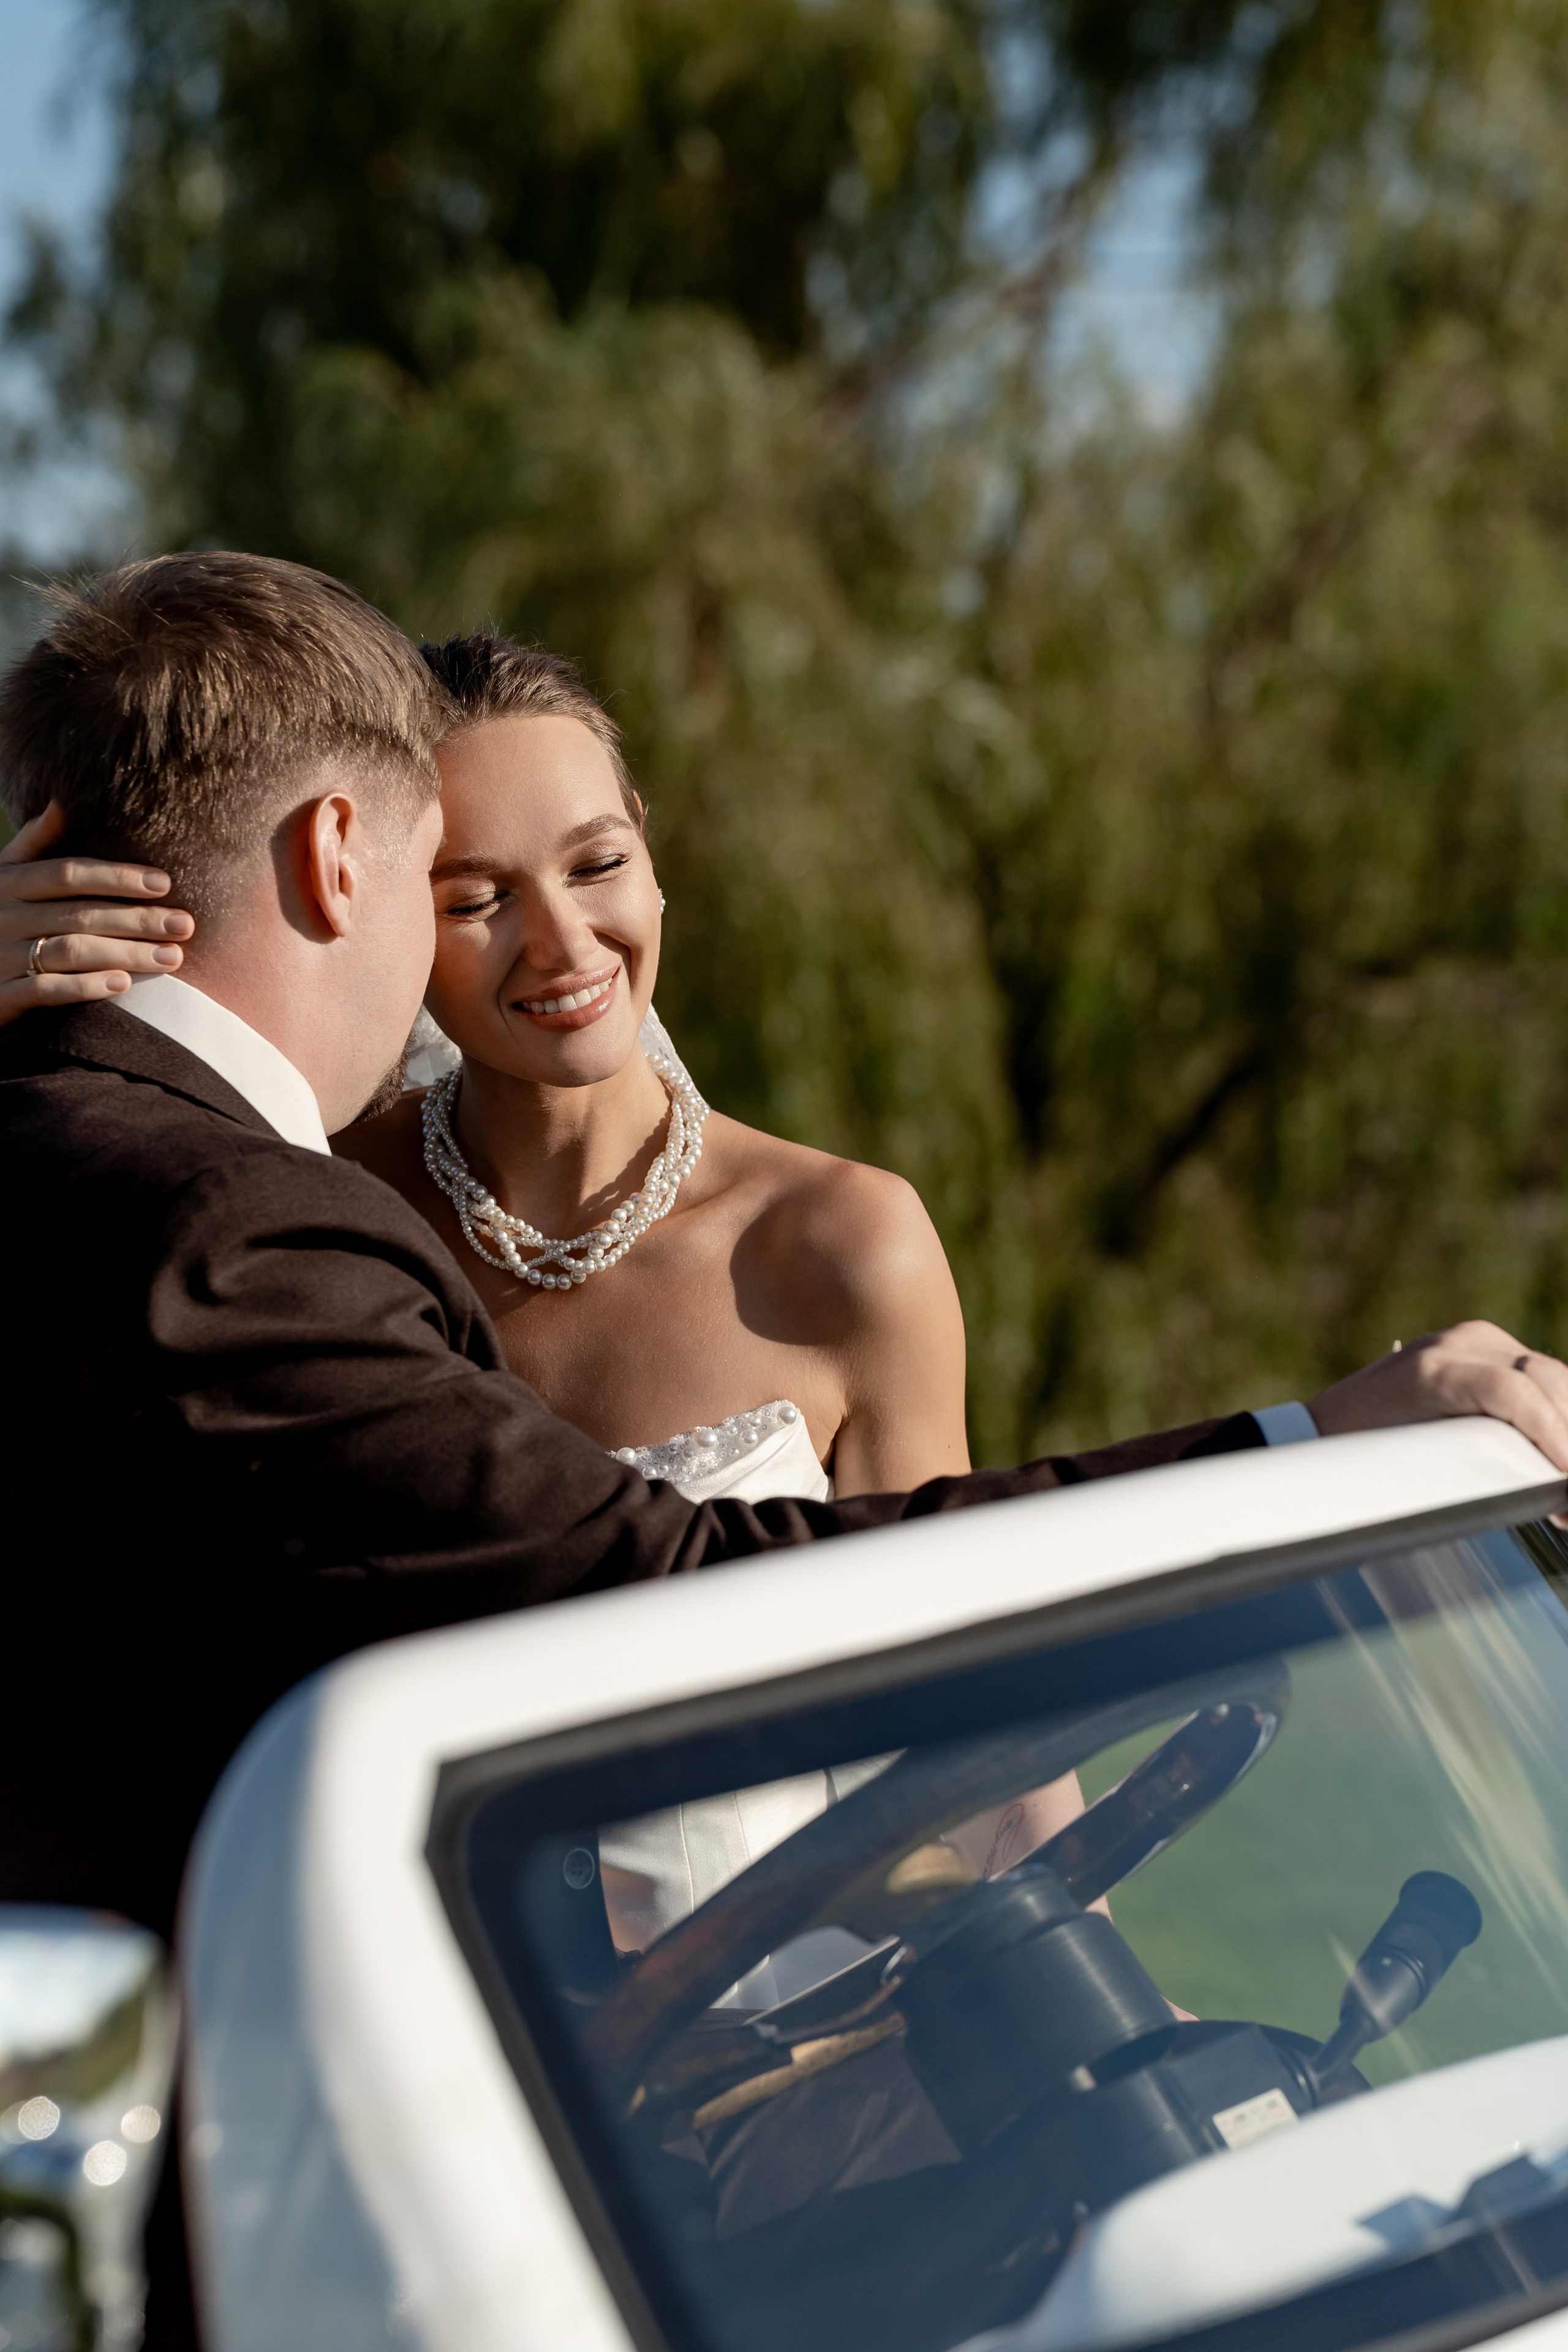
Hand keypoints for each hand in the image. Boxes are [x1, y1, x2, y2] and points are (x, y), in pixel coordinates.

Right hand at [0, 802, 193, 1025]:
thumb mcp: (4, 877)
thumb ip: (33, 845)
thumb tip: (61, 802)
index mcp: (8, 882)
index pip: (68, 873)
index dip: (117, 877)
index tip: (165, 884)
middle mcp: (3, 916)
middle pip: (80, 914)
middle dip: (137, 920)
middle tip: (183, 926)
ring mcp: (0, 956)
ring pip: (70, 951)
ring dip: (125, 954)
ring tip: (170, 958)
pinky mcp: (0, 996)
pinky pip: (44, 990)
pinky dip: (84, 987)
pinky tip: (121, 985)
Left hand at [1308, 1321, 1567, 1471]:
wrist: (1329, 1422)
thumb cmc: (1362, 1450)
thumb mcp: (1410, 1460)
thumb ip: (1473, 1464)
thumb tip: (1538, 1486)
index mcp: (1431, 1370)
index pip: (1511, 1391)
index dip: (1551, 1431)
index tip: (1565, 1475)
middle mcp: (1457, 1344)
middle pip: (1544, 1379)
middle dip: (1567, 1434)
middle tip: (1567, 1491)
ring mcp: (1475, 1340)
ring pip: (1551, 1376)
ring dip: (1567, 1423)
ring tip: (1562, 1481)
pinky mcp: (1488, 1347)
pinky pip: (1538, 1376)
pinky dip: (1556, 1412)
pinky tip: (1559, 1454)